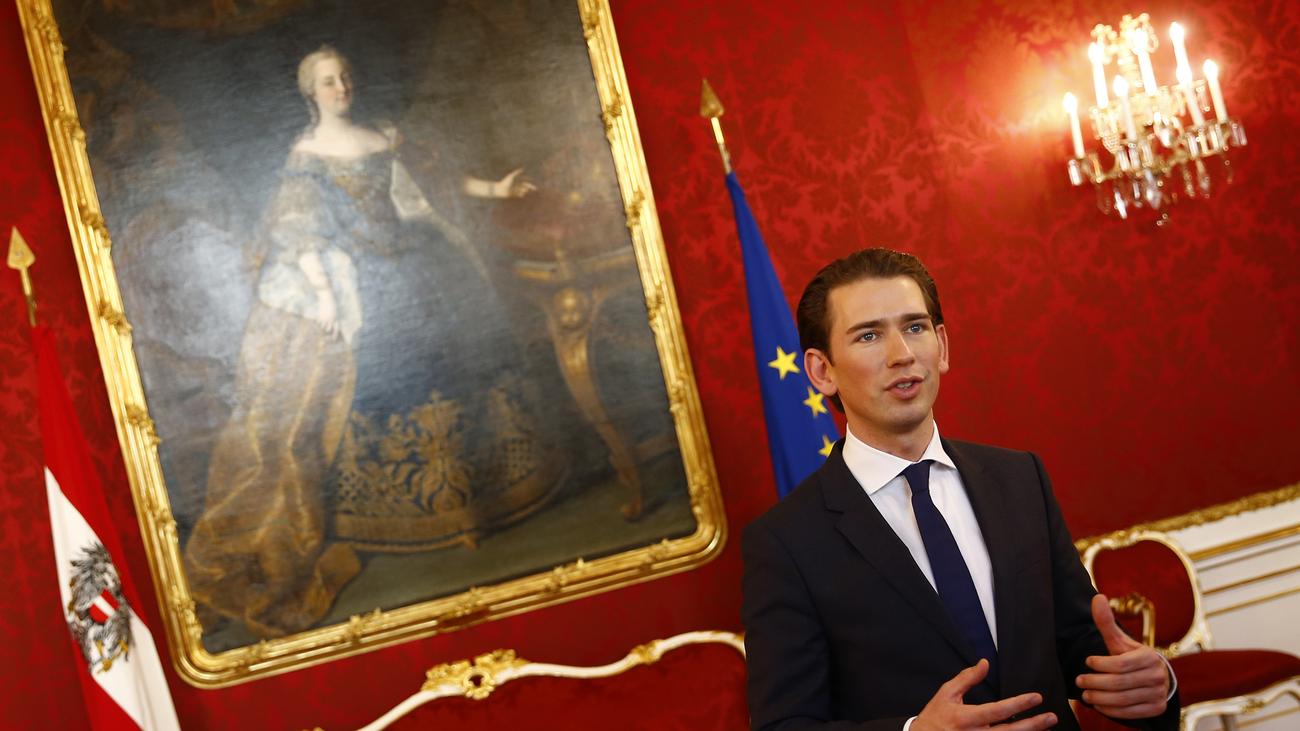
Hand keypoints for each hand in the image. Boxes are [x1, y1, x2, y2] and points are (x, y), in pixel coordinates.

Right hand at [314, 294, 340, 338]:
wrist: (327, 297)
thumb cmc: (332, 303)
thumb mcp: (335, 311)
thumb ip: (334, 318)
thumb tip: (330, 327)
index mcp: (336, 318)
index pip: (337, 329)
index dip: (335, 335)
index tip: (333, 340)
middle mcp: (331, 319)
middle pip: (328, 329)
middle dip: (326, 331)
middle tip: (323, 333)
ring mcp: (325, 318)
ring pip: (322, 326)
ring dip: (321, 325)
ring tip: (322, 319)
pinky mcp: (320, 315)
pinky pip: (318, 322)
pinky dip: (318, 320)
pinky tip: (319, 315)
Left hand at [495, 167, 535, 197]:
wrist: (500, 189)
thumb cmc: (505, 182)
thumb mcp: (511, 176)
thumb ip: (516, 172)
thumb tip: (523, 169)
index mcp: (517, 179)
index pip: (525, 179)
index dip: (529, 180)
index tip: (533, 180)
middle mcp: (517, 184)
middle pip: (526, 185)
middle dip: (531, 187)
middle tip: (536, 189)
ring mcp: (516, 189)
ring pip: (524, 190)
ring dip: (526, 190)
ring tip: (525, 191)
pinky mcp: (515, 194)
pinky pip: (521, 194)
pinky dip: (522, 194)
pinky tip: (522, 194)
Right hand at [912, 659, 1056, 730]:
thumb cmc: (935, 716)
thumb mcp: (946, 693)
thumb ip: (967, 679)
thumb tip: (984, 663)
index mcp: (965, 718)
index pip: (998, 711)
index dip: (1019, 704)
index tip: (1037, 697)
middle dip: (1033, 725)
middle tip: (1051, 717)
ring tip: (1046, 728)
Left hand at [1077, 594, 1169, 719]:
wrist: (1155, 677)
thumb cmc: (1131, 657)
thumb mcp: (1120, 640)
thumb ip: (1107, 622)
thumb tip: (1098, 597)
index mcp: (1149, 656)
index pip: (1120, 664)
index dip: (1100, 664)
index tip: (1087, 662)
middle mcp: (1157, 676)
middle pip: (1119, 683)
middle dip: (1095, 683)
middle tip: (1079, 681)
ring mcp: (1158, 694)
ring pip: (1123, 699)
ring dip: (1100, 699)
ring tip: (1085, 695)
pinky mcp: (1156, 708)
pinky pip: (1131, 713)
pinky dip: (1112, 711)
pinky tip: (1099, 705)